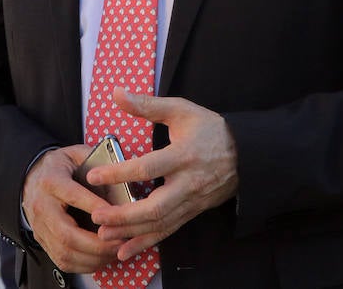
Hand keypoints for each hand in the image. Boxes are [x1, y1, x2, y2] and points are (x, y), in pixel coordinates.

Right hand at [21, 145, 122, 273]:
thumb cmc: (59, 167)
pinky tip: (100, 258)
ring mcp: (40, 226)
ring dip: (93, 258)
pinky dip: (84, 265)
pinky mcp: (42, 240)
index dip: (95, 207)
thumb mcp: (75, 154)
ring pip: (65, 252)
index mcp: (51, 181)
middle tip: (120, 243)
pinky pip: (62, 261)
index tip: (118, 214)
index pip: (73, 196)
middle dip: (97, 244)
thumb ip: (95, 161)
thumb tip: (120, 176)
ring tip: (114, 252)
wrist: (31, 177)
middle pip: (67, 234)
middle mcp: (42, 206)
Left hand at [86, 87, 238, 261]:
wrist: (248, 154)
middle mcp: (188, 184)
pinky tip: (125, 249)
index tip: (94, 175)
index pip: (148, 168)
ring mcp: (192, 202)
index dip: (120, 173)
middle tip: (96, 216)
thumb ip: (147, 104)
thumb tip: (117, 93)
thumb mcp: (181, 110)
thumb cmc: (210, 129)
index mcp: (183, 156)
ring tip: (103, 235)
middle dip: (124, 215)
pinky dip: (146, 242)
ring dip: (131, 232)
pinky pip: (168, 231)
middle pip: (155, 207)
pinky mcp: (192, 212)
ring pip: (161, 224)